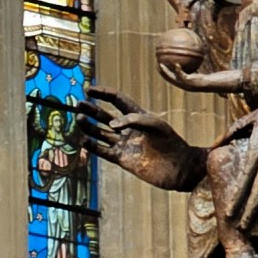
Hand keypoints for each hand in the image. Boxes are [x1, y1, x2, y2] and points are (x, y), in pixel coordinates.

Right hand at [79, 86, 203, 192]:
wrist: (178, 168)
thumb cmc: (171, 144)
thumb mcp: (155, 126)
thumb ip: (134, 120)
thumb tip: (111, 125)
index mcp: (138, 116)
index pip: (117, 100)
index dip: (103, 94)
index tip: (89, 90)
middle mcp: (128, 129)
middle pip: (105, 116)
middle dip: (92, 110)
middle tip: (78, 104)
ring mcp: (124, 144)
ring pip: (101, 133)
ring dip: (89, 127)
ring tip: (79, 119)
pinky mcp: (122, 159)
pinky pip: (103, 151)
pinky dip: (92, 147)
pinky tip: (83, 140)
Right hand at [159, 66, 244, 95]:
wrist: (231, 83)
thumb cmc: (225, 78)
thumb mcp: (214, 71)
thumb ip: (207, 66)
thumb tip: (204, 56)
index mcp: (193, 84)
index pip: (177, 79)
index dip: (169, 73)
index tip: (164, 65)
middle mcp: (190, 86)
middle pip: (173, 80)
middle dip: (164, 73)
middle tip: (158, 64)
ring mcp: (192, 86)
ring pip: (175, 79)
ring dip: (167, 72)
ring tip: (161, 64)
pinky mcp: (195, 84)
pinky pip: (183, 76)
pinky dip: (177, 70)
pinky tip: (175, 62)